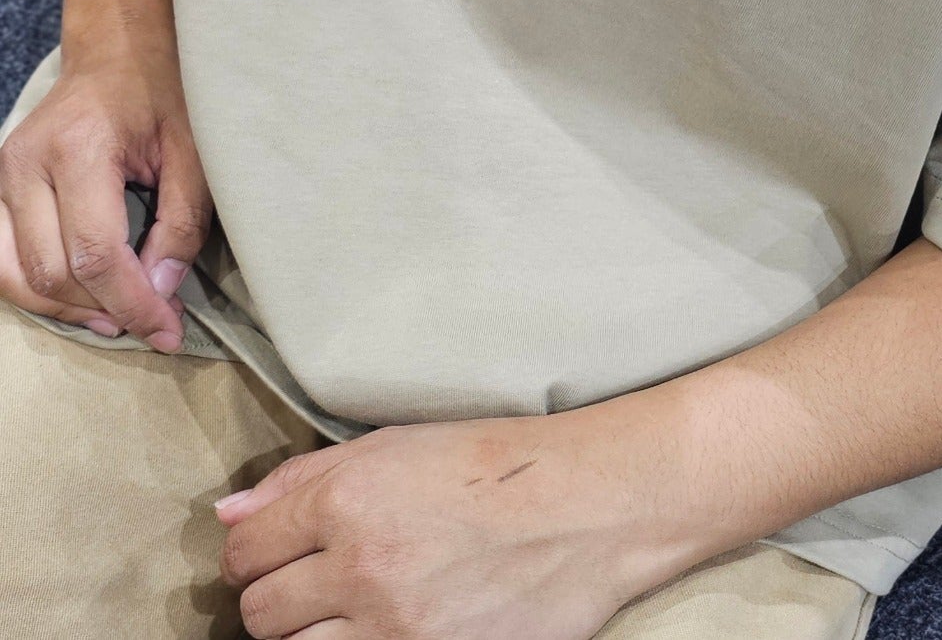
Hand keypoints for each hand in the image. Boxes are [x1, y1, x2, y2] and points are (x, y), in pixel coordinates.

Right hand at [0, 35, 210, 349]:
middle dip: (106, 309)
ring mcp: (1, 176)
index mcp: (77, 148)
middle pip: (51, 272)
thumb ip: (181, 223)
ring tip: (119, 318)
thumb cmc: (161, 95)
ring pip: (14, 276)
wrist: (118, 53)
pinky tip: (83, 300)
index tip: (169, 330)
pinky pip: (1, 260)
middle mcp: (25, 164)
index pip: (94, 254)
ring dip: (67, 310)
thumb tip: (161, 291)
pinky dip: (39, 292)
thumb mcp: (191, 151)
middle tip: (155, 323)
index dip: (133, 303)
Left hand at [217, 401, 701, 639]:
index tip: (272, 554)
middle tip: (312, 586)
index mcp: (347, 498)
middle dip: (273, 599)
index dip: (250, 553)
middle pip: (259, 613)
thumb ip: (304, 478)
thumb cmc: (496, 463)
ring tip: (347, 612)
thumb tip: (229, 516)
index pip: (243, 551)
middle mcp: (360, 566)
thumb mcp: (397, 445)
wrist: (587, 505)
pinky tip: (380, 630)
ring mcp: (394, 629)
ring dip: (308, 635)